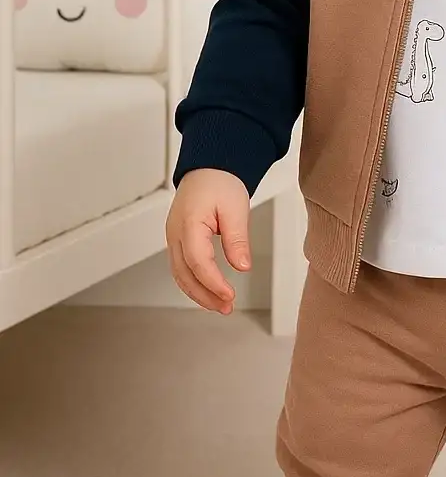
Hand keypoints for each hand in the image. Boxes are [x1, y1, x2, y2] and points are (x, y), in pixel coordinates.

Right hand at [166, 169, 251, 314]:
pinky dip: (194, 283)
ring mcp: (173, 238)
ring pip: (180, 274)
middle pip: (184, 273)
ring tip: (220, 305)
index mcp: (189, 223)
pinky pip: (181, 267)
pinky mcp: (178, 241)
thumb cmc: (220, 182)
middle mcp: (175, 233)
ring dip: (198, 293)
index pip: (198, 261)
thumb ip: (237, 239)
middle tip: (226, 307)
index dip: (213, 282)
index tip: (229, 295)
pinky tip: (209, 292)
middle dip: (204, 295)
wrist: (208, 168)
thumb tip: (241, 266)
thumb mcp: (236, 208)